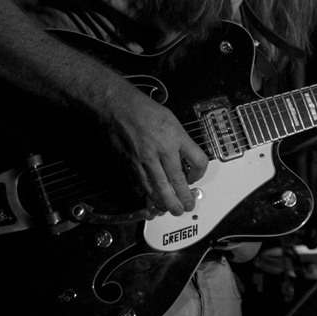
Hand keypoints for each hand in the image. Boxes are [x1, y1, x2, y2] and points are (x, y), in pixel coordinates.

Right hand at [101, 84, 209, 215]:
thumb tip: (184, 158)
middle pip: (177, 181)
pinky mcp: (129, 163)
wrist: (116, 106)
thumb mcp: (171, 120)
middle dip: (183, 197)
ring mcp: (144, 159)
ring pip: (157, 187)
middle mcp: (161, 150)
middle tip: (186, 207)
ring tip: (171, 209)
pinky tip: (150, 197)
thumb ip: (179, 141)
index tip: (195, 177)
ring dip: (165, 201)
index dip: (200, 173)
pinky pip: (139, 182)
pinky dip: (145, 192)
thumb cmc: (142, 109)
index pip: (198, 161)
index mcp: (176, 137)